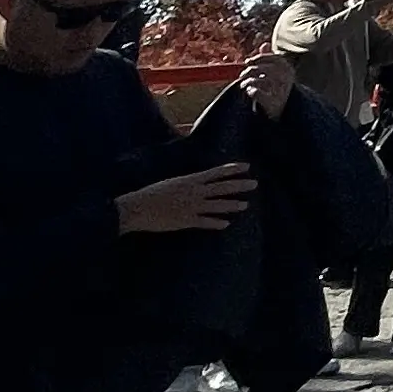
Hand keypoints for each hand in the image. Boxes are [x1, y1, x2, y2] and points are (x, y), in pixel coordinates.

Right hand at [117, 162, 258, 236]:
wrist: (137, 207)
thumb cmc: (151, 194)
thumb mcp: (172, 183)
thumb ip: (187, 183)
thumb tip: (198, 182)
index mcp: (190, 180)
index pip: (217, 172)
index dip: (233, 169)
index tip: (247, 166)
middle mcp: (194, 191)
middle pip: (222, 187)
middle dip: (239, 185)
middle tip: (255, 183)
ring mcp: (191, 206)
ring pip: (217, 205)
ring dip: (232, 205)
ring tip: (246, 205)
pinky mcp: (186, 220)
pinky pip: (205, 222)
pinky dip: (216, 223)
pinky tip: (226, 224)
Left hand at [242, 52, 292, 119]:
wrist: (286, 110)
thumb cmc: (279, 88)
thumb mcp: (277, 71)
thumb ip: (270, 58)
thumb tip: (264, 44)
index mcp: (288, 70)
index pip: (274, 58)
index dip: (259, 58)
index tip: (248, 61)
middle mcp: (287, 80)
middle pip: (266, 69)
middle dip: (251, 70)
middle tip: (242, 74)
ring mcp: (281, 92)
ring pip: (261, 81)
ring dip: (248, 81)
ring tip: (243, 84)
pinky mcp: (273, 104)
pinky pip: (259, 93)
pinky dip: (252, 91)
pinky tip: (250, 92)